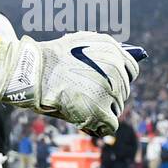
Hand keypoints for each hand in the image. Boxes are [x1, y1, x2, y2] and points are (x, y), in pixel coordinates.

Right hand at [0, 32, 144, 136]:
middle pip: (123, 91)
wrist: (34, 72)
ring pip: (117, 107)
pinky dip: (101, 125)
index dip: (121, 78)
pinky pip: (111, 124)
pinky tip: (88, 121)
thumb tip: (120, 64)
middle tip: (86, 96)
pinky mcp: (100, 111)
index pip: (132, 70)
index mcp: (114, 52)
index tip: (108, 85)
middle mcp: (116, 70)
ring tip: (82, 105)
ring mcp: (110, 91)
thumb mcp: (83, 41)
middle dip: (108, 95)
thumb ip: (104, 51)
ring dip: (103, 109)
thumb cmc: (53, 57)